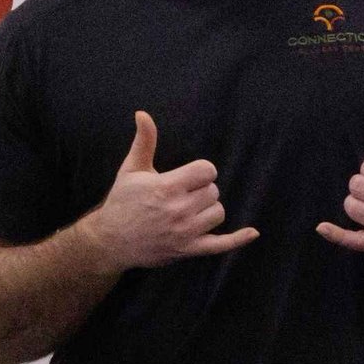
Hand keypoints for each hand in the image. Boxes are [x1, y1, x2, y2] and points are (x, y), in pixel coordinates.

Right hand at [82, 112, 257, 269]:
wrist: (110, 241)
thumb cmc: (122, 202)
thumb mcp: (131, 169)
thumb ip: (144, 141)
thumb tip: (143, 114)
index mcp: (167, 187)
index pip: (207, 171)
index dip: (200, 172)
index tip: (188, 177)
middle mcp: (178, 210)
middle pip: (213, 192)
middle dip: (201, 190)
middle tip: (182, 195)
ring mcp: (185, 232)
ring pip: (218, 213)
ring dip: (208, 209)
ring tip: (189, 210)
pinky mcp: (188, 250)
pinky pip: (221, 245)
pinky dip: (238, 239)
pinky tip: (252, 232)